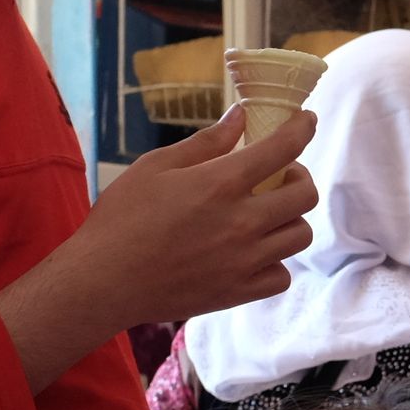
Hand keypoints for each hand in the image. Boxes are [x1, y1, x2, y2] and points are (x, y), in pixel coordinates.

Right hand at [0, 105, 320, 391]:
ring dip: (290, 219)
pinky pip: (282, 276)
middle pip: (305, 195)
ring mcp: (245, 261)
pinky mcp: (239, 292)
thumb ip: (206, 142)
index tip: (306, 122)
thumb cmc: (121, 218)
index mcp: (221, 184)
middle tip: (279, 175)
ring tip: (267, 214)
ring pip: (300, 235)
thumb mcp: (156, 166)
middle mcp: (242, 222)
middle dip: (299, 177)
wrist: (103, 281)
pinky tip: (255, 252)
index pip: (283, 149)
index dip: (301, 129)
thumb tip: (241, 118)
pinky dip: (276, 262)